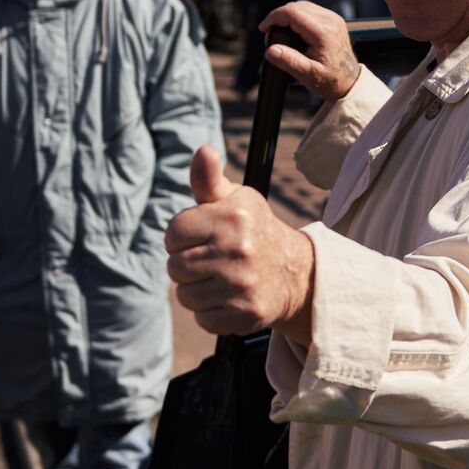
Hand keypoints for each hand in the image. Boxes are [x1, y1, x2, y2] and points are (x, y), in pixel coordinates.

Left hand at [165, 146, 313, 340]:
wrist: (295, 272)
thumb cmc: (252, 230)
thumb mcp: (235, 200)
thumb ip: (209, 179)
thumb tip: (203, 150)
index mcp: (233, 217)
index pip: (173, 232)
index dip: (183, 236)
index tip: (203, 236)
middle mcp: (239, 249)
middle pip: (174, 266)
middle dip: (188, 264)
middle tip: (214, 259)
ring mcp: (242, 283)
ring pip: (184, 295)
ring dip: (197, 290)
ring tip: (221, 279)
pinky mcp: (244, 313)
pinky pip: (201, 318)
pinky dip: (210, 311)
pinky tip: (228, 297)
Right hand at [260, 0, 360, 100]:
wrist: (349, 81)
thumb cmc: (330, 80)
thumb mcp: (308, 75)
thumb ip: (289, 61)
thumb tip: (271, 50)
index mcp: (324, 32)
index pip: (293, 13)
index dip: (274, 17)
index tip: (264, 28)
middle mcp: (330, 21)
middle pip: (297, 6)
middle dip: (279, 16)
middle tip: (269, 32)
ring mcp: (333, 18)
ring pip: (303, 6)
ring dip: (288, 15)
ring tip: (278, 30)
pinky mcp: (333, 20)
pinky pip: (311, 10)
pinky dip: (298, 16)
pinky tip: (291, 29)